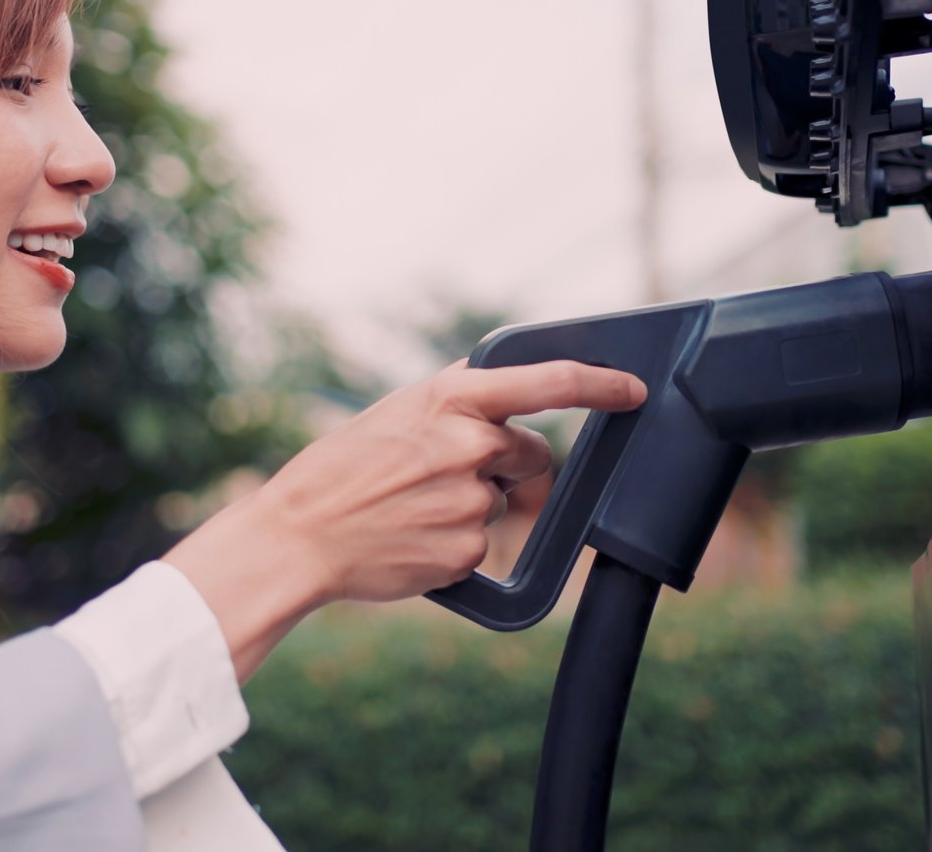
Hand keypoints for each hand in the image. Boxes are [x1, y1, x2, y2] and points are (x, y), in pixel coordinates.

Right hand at [164, 360, 646, 680]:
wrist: (298, 535)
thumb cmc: (341, 469)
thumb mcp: (397, 412)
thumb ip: (455, 402)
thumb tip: (504, 392)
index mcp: (452, 398)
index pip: (549, 381)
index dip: (602, 384)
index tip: (633, 390)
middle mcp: (470, 443)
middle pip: (531, 455)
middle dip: (502, 465)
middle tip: (439, 474)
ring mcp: (472, 499)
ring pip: (500, 502)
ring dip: (468, 505)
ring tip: (408, 507)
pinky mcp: (468, 549)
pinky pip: (481, 543)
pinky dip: (452, 543)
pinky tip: (409, 537)